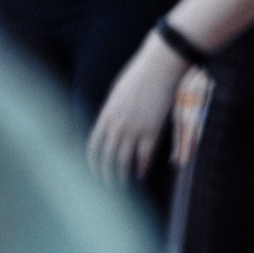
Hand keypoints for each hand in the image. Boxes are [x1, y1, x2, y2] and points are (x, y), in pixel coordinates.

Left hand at [87, 33, 186, 183]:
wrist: (160, 65)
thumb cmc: (139, 75)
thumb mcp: (117, 94)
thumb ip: (111, 113)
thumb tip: (109, 127)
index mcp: (105, 116)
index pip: (93, 148)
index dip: (93, 165)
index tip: (96, 173)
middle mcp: (117, 126)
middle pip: (107, 160)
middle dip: (106, 176)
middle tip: (109, 187)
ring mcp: (135, 130)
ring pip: (124, 162)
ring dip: (123, 177)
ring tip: (124, 185)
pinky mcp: (153, 131)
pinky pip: (144, 157)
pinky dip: (141, 168)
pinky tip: (141, 174)